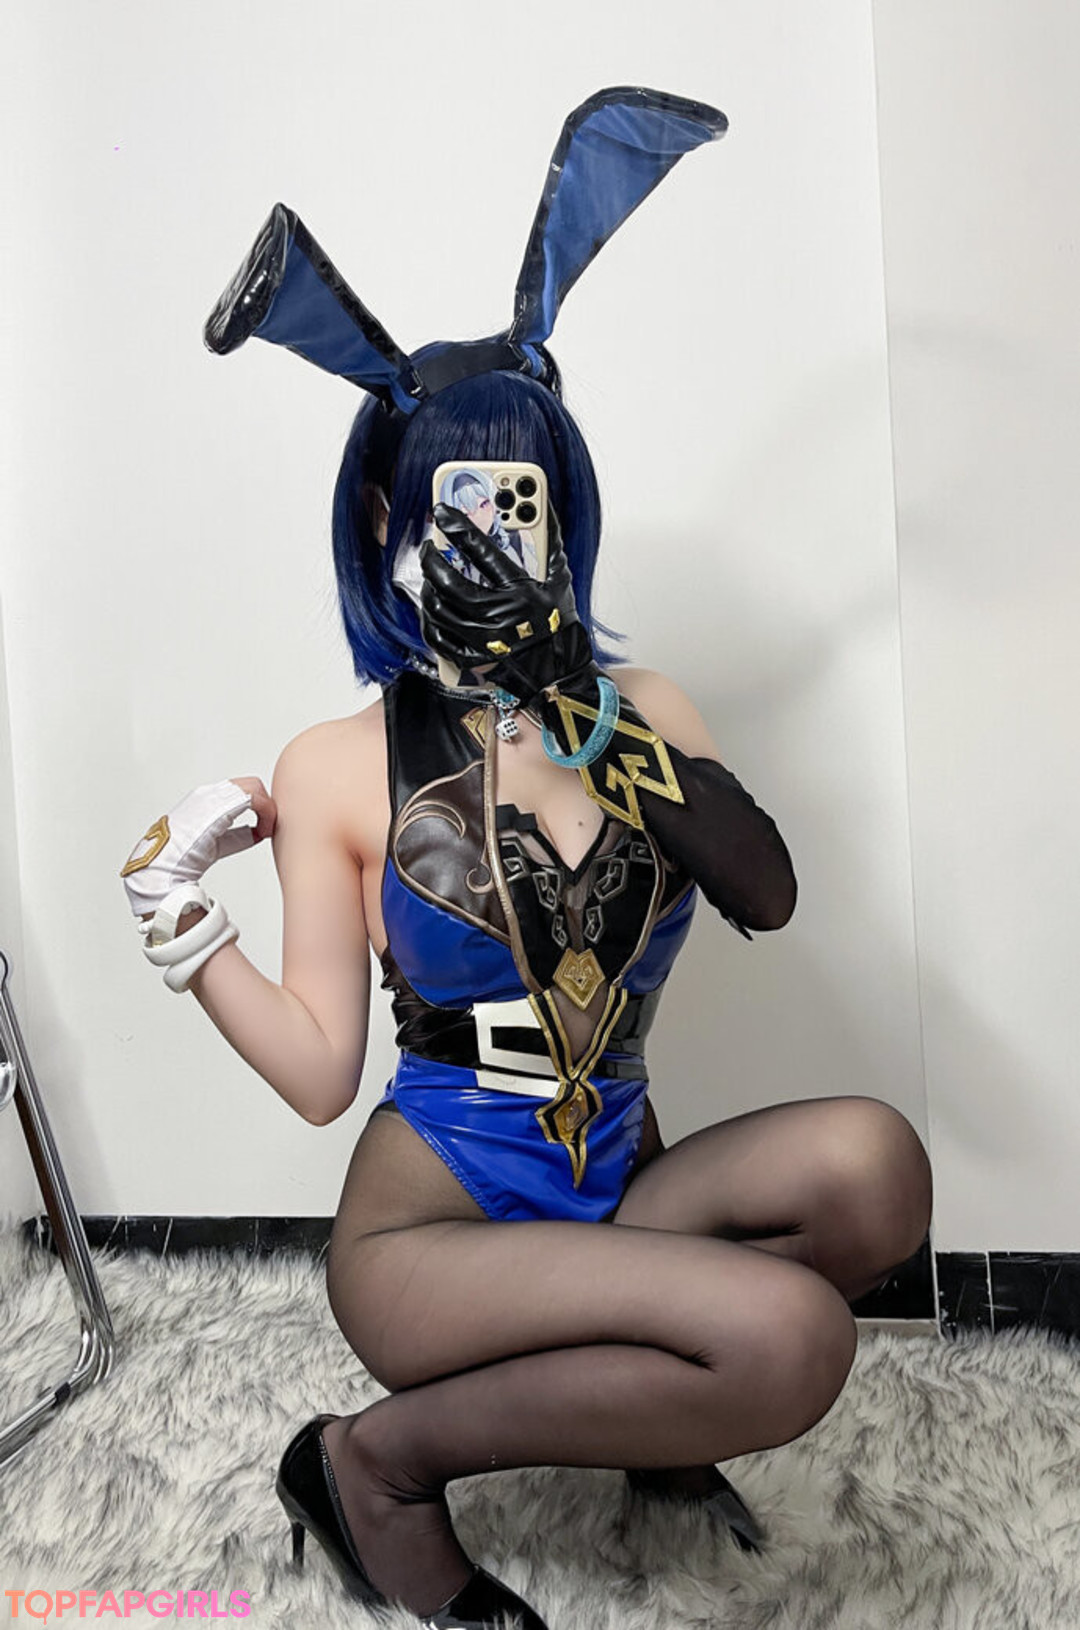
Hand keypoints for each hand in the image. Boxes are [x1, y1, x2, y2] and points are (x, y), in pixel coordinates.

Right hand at [121, 777, 276, 921]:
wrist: (166, 863)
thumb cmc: (184, 856)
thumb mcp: (218, 842)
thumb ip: (237, 835)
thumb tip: (257, 833)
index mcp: (206, 799)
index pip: (241, 790)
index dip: (259, 806)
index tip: (264, 828)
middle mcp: (209, 793)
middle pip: (250, 784)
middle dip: (265, 804)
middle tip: (268, 826)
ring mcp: (213, 797)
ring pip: (253, 787)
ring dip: (266, 808)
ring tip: (266, 829)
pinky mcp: (218, 806)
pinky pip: (252, 798)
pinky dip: (264, 812)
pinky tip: (262, 830)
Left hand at [419, 504, 595, 707]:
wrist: (560, 675)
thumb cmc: (560, 628)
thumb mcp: (560, 580)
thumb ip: (550, 540)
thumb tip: (545, 505)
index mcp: (520, 592)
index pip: (480, 550)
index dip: (457, 526)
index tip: (442, 512)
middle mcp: (498, 616)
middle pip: (448, 581)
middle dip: (432, 558)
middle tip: (429, 547)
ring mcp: (482, 640)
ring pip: (437, 607)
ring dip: (428, 587)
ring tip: (431, 575)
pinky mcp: (472, 660)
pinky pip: (437, 637)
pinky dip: (430, 619)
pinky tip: (433, 606)